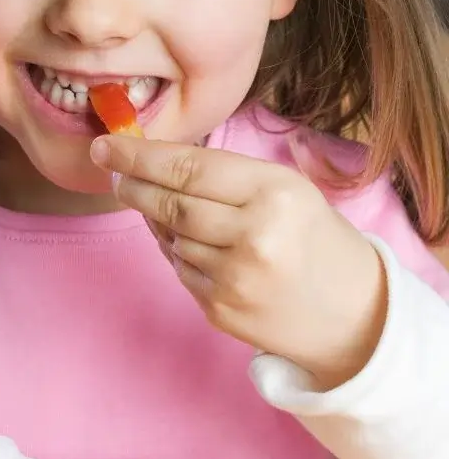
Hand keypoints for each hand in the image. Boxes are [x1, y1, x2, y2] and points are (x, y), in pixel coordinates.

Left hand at [91, 135, 387, 389]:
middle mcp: (252, 236)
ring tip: (165, 207)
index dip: (140, 156)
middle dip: (132, 185)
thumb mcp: (288, 191)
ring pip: (170, 239)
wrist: (350, 314)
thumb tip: (156, 162)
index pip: (190, 168)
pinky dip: (175, 251)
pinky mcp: (218, 309)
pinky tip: (190, 242)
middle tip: (112, 172)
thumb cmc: (314, 240)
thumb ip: (227, 178)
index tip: (107, 145)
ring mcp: (232, 278)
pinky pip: (179, 269)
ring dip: (157, 220)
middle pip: (170, 205)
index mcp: (274, 194)